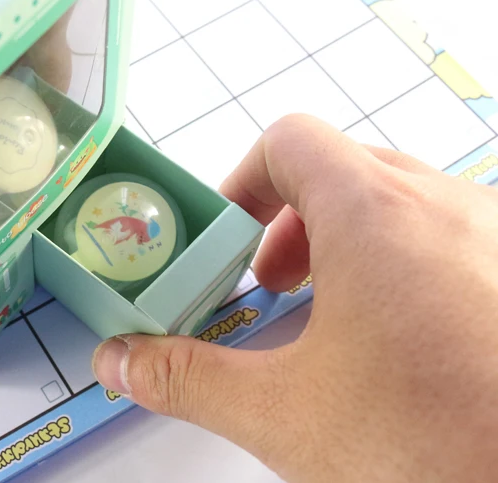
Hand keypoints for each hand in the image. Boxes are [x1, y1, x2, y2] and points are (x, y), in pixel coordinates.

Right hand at [92, 114, 497, 481]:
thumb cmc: (447, 445)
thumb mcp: (286, 413)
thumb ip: (187, 378)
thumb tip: (125, 363)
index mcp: (374, 213)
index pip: (290, 140)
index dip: (243, 181)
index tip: (227, 236)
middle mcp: (444, 205)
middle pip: (343, 166)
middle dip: (291, 221)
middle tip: (272, 283)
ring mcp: (495, 235)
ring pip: (402, 198)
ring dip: (352, 239)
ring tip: (336, 312)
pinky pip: (453, 233)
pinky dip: (409, 261)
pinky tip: (402, 339)